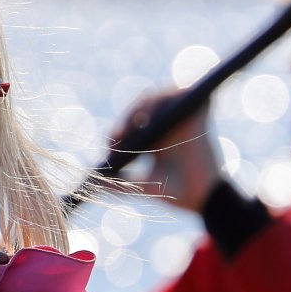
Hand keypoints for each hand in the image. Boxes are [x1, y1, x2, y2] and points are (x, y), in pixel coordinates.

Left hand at [113, 89, 221, 213]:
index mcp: (152, 134)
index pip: (131, 119)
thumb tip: (90, 182)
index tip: (112, 141)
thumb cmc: (172, 192)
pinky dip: (171, 96)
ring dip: (145, 106)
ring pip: (160, 97)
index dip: (120, 126)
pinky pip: (184, 93)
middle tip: (119, 135)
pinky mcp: (198, 112)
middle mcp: (167, 121)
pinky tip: (159, 114)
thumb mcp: (138, 185)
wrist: (200, 199)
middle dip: (129, 116)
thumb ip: (117, 182)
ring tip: (136, 125)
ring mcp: (182, 115)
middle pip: (144, 105)